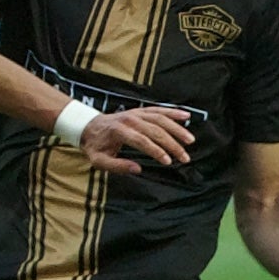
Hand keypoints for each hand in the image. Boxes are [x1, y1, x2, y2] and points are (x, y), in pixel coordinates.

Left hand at [79, 106, 194, 173]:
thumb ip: (117, 166)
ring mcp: (136, 113)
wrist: (89, 126)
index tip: (168, 162)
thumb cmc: (95, 146)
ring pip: (160, 118)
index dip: (156, 151)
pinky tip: (187, 116)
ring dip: (177, 129)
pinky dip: (173, 112)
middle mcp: (129, 119)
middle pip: (155, 130)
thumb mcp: (99, 161)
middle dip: (172, 144)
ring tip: (190, 141)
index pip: (142, 141)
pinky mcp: (141, 110)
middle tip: (184, 157)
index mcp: (119, 131)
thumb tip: (137, 170)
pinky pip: (159, 110)